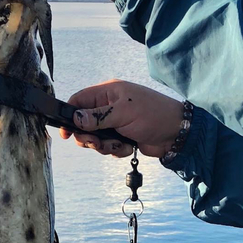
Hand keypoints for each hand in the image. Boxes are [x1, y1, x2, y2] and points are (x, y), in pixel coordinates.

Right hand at [60, 80, 183, 157]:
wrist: (177, 134)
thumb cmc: (153, 115)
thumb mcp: (123, 113)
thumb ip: (97, 117)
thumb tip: (75, 118)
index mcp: (107, 93)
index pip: (78, 101)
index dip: (69, 115)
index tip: (65, 133)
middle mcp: (108, 107)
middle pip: (83, 124)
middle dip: (89, 137)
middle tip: (96, 143)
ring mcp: (114, 123)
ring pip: (95, 138)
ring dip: (104, 145)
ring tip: (119, 144)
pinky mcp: (121, 137)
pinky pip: (107, 146)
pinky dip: (116, 150)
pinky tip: (129, 147)